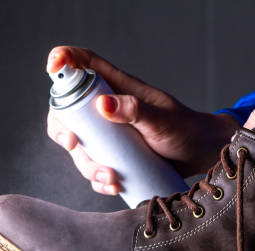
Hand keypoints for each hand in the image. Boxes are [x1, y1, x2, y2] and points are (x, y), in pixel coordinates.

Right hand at [47, 46, 238, 194]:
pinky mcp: (115, 158)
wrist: (200, 155)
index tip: (53, 66)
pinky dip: (99, 180)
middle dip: (62, 130)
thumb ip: (135, 110)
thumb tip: (103, 104)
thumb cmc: (185, 129)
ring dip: (87, 165)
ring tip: (110, 178)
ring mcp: (110, 136)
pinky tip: (114, 186)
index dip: (65, 59)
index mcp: (119, 88)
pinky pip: (95, 169)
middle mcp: (109, 110)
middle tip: (72, 144)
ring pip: (80, 148)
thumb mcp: (162, 119)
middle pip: (69, 113)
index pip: (86, 65)